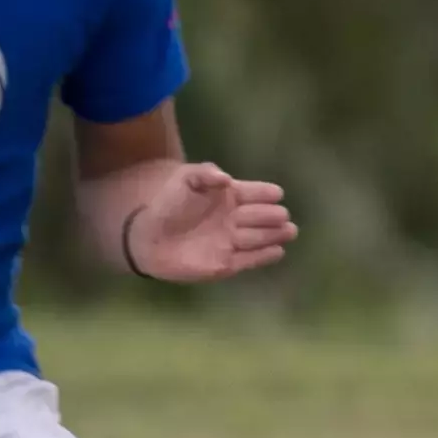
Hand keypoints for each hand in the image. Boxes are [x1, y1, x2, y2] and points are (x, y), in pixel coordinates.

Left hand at [109, 162, 298, 285]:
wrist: (149, 237)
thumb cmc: (169, 204)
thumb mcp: (185, 180)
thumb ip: (205, 174)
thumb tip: (227, 179)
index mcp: (229, 197)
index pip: (254, 193)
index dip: (266, 193)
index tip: (276, 194)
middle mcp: (234, 219)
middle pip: (260, 217)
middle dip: (273, 216)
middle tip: (283, 217)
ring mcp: (231, 242)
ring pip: (258, 238)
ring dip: (274, 235)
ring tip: (289, 231)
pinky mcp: (225, 264)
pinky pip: (249, 260)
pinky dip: (264, 256)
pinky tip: (278, 251)